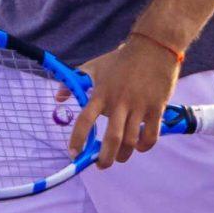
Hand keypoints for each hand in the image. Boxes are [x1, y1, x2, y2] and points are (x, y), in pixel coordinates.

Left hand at [67, 37, 180, 168]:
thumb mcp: (94, 67)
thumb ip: (74, 82)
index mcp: (101, 94)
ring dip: (125, 154)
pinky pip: (151, 135)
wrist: (154, 47)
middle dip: (106, 158)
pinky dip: (144, 146)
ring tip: (120, 157)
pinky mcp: (156, 107)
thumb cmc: (121, 59)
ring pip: (131, 140)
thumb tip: (57, 98)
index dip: (77, 139)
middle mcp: (119, 102)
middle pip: (112, 138)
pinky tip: (139, 147)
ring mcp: (139, 106)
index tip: (73, 153)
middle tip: (102, 165)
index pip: (85, 120)